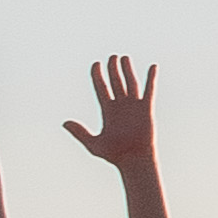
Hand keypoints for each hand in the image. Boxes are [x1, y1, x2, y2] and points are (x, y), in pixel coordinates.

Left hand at [63, 55, 159, 175]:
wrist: (134, 160)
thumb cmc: (115, 155)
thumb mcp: (93, 144)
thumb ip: (80, 132)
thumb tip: (64, 122)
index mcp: (107, 111)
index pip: (101, 88)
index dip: (97, 75)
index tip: (95, 64)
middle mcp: (120, 105)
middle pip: (115, 82)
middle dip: (112, 69)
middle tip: (111, 57)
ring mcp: (134, 106)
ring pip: (130, 83)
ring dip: (127, 70)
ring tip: (124, 57)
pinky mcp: (146, 109)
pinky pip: (149, 90)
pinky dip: (151, 78)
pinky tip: (152, 66)